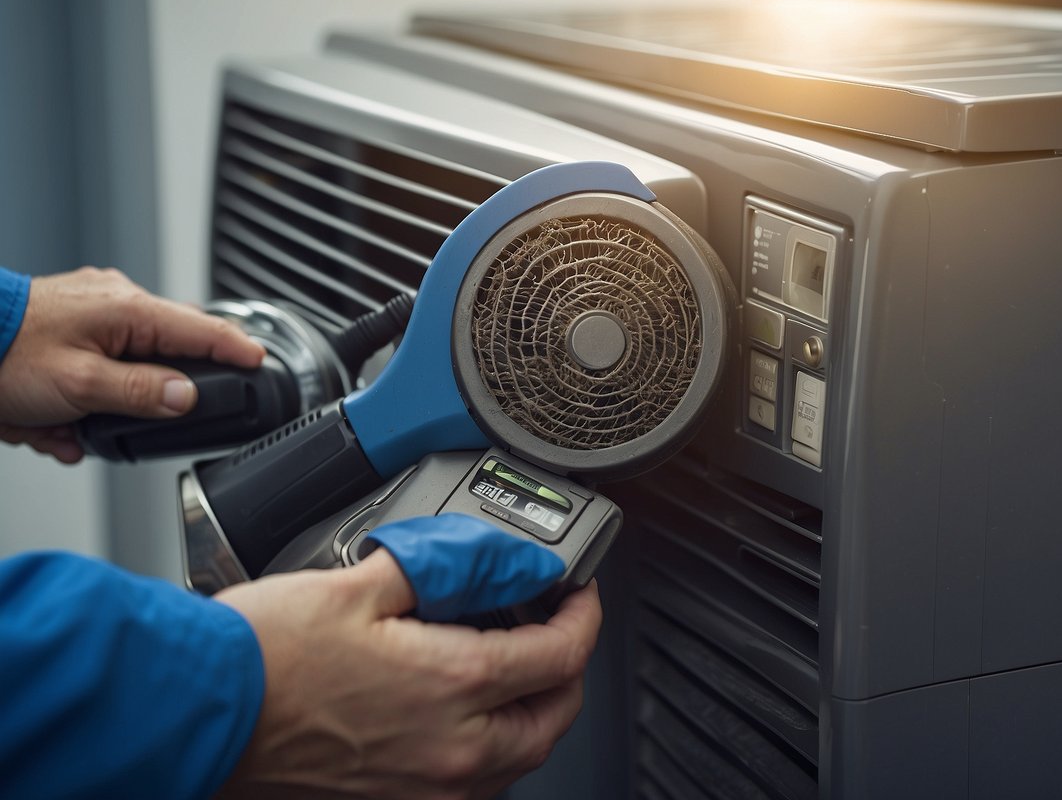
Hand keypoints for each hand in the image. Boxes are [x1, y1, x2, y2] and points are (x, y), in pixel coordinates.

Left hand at [0, 267, 263, 461]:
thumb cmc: (5, 353)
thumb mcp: (81, 385)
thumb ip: (143, 392)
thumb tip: (187, 398)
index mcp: (129, 309)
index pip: (204, 329)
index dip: (239, 349)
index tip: (262, 363)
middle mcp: (116, 302)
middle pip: (167, 351)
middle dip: (151, 394)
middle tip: (134, 421)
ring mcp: (93, 312)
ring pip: (129, 367)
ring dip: (106, 404)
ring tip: (67, 426)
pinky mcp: (72, 326)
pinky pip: (99, 368)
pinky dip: (83, 398)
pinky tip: (55, 419)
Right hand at [215, 550, 601, 799]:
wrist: (196, 713)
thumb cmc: (264, 653)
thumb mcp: (364, 580)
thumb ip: (451, 567)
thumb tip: (511, 563)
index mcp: (453, 685)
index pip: (562, 656)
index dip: (584, 616)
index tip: (579, 594)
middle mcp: (452, 751)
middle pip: (555, 715)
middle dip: (569, 668)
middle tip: (556, 626)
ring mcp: (425, 789)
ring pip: (520, 758)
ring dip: (534, 710)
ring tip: (516, 665)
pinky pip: (475, 784)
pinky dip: (492, 747)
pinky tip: (466, 713)